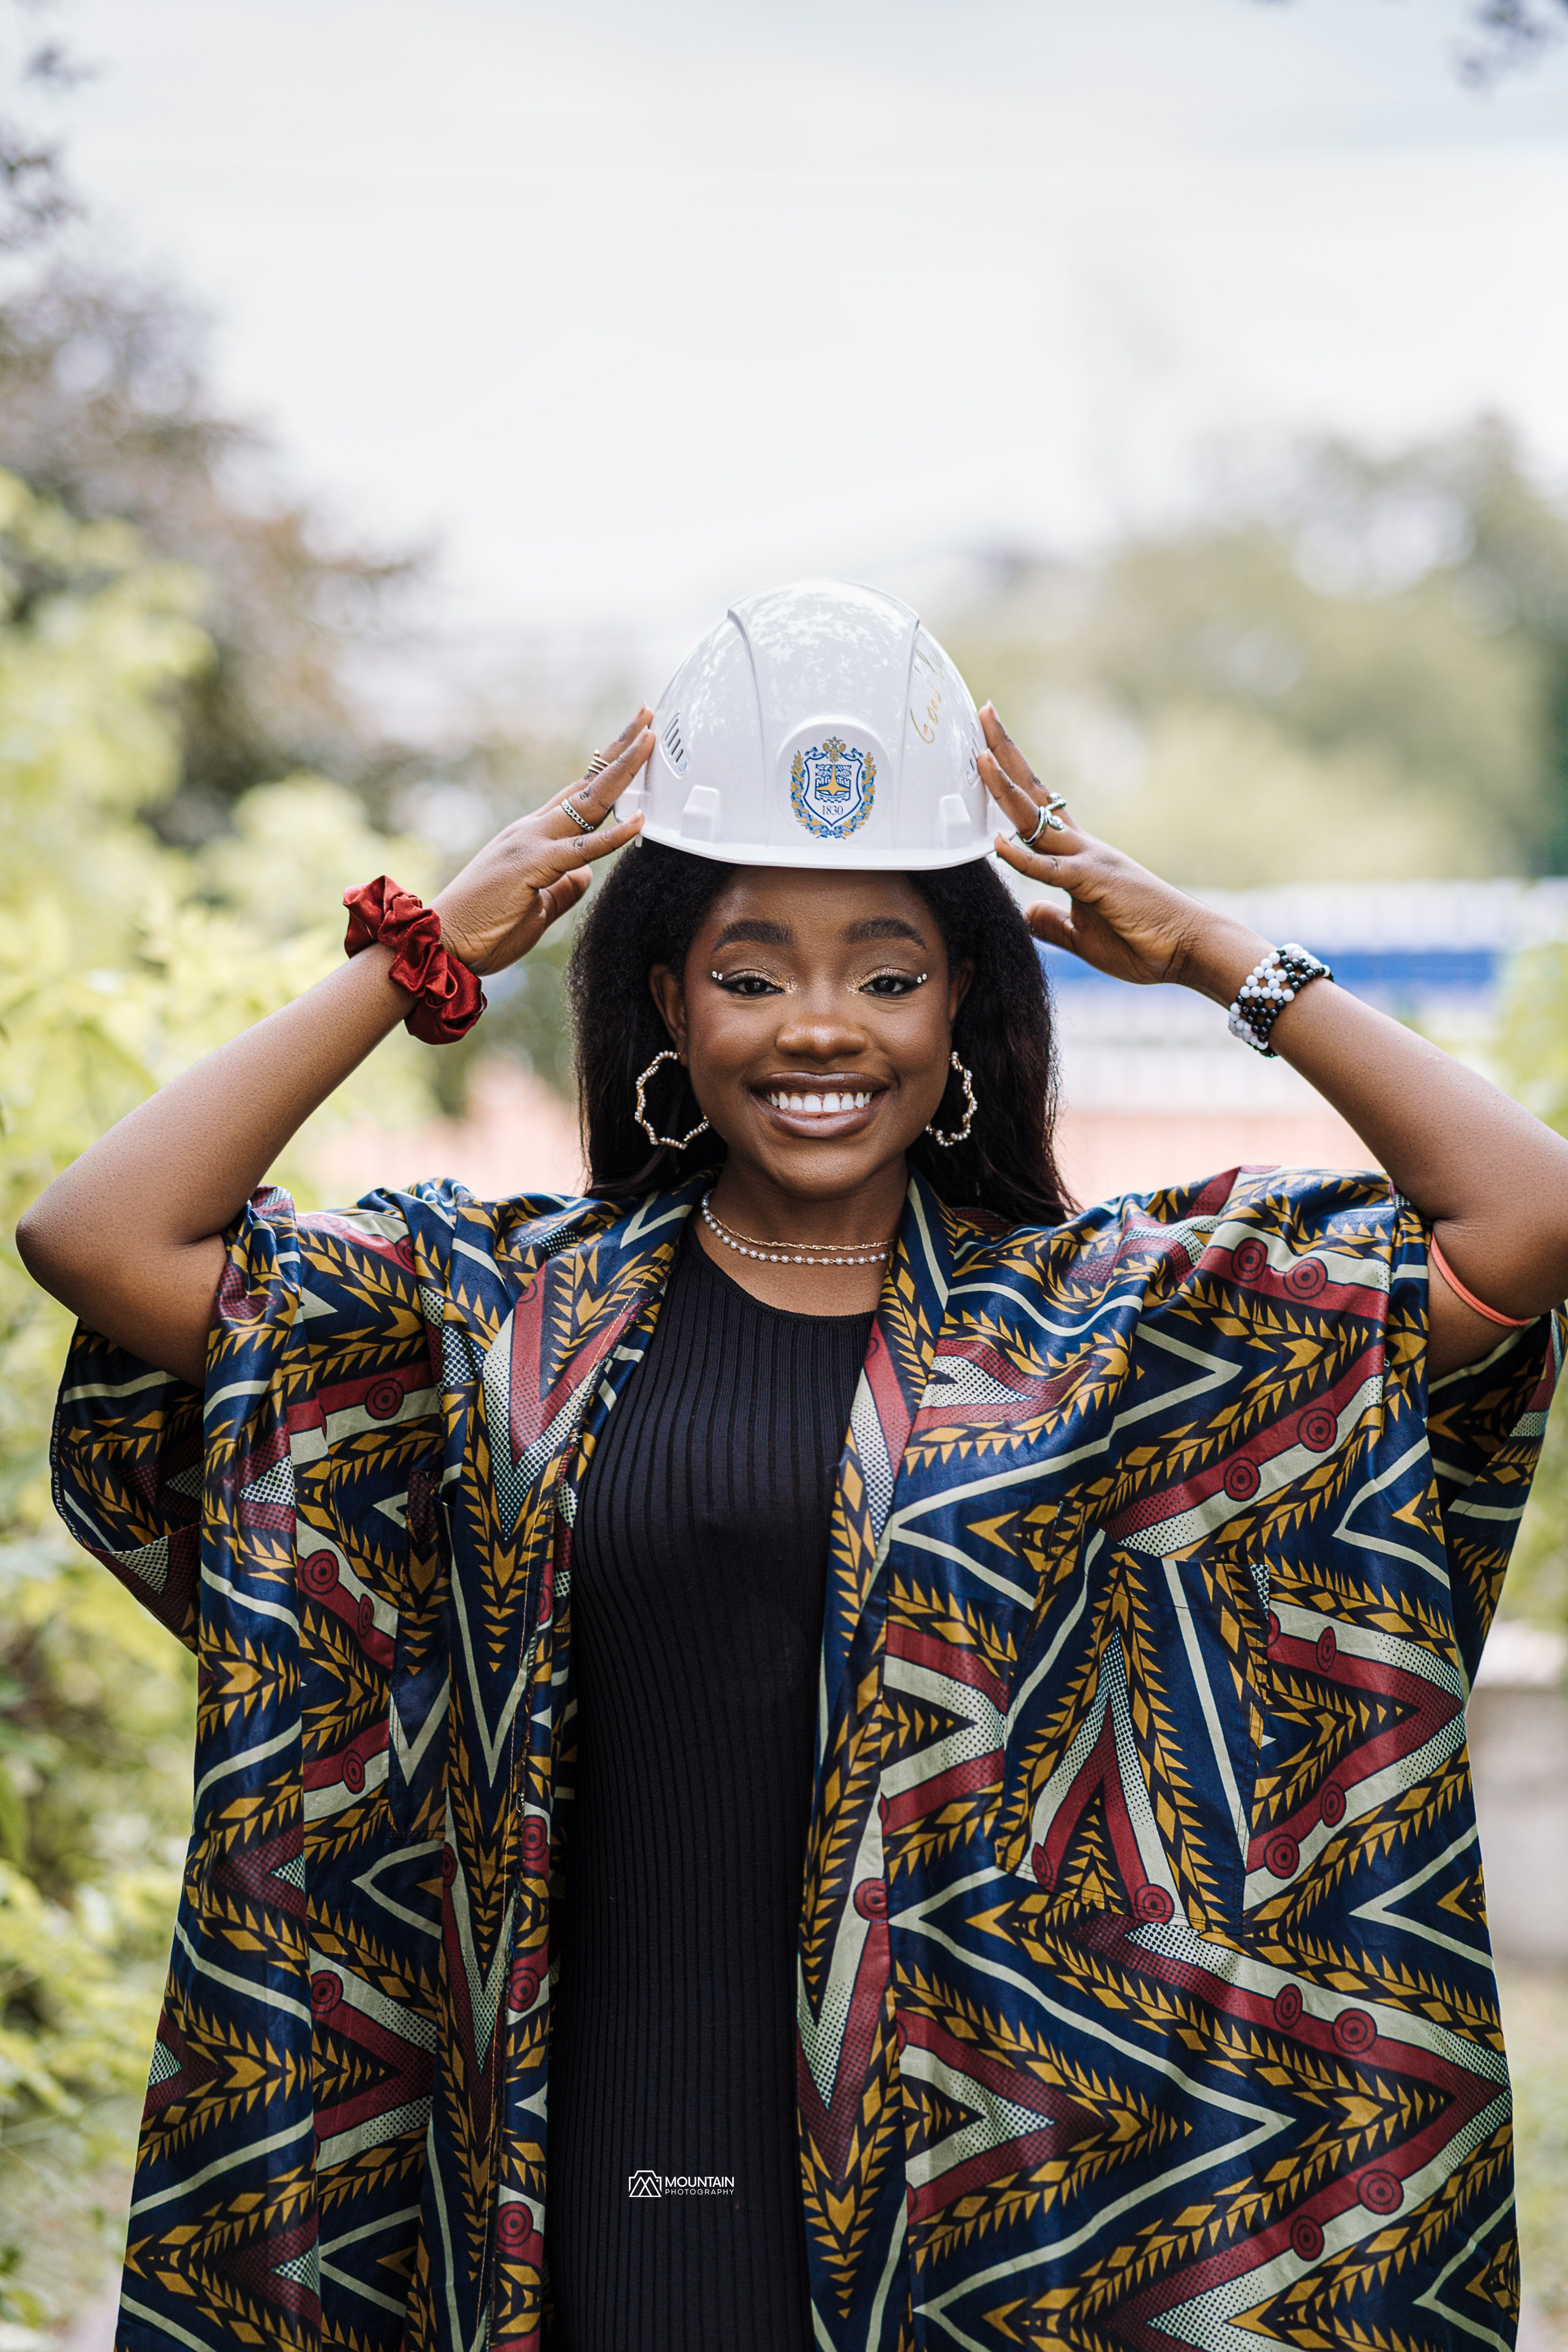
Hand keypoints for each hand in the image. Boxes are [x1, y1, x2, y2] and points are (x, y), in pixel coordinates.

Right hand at [431, 711, 651, 974]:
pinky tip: (639, 820)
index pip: (577, 794)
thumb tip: (586, 875)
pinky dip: (613, 835)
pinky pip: (582, 849)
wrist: (442, 942)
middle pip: (587, 783)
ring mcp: (531, 844)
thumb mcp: (536, 906)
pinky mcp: (532, 867)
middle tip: (647, 717)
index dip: (606, 769)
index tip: (631, 744)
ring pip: (589, 801)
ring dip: (623, 770)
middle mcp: (532, 830)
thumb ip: (563, 887)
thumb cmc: (483, 930)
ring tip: (650, 739)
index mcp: (532, 838)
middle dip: (620, 751)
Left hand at [980, 705, 1264, 1000]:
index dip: (1010, 780)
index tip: (987, 750)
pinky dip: (1022, 857)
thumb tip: (1028, 912)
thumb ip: (1054, 923)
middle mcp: (1080, 847)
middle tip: (983, 713)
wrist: (1188, 949)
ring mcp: (1087, 859)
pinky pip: (1049, 868)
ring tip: (978, 754)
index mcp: (1077, 856)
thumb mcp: (1083, 936)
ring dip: (1005, 787)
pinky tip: (996, 842)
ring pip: (1036, 819)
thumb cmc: (1142, 942)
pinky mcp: (1093, 882)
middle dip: (1005, 755)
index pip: (1036, 810)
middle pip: (1034, 794)